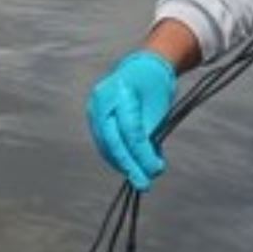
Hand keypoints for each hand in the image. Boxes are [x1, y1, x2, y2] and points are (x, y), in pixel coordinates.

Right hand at [85, 51, 174, 190]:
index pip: (131, 131)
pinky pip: (104, 142)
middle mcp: (102, 99)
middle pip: (114, 141)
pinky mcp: (93, 118)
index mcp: (122, 91)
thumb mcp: (159, 110)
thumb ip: (151, 137)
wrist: (142, 67)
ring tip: (141, 177)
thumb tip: (150, 169)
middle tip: (145, 184)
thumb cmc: (155, 88)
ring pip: (106, 145)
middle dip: (130, 166)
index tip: (155, 171)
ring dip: (123, 164)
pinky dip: (117, 156)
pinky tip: (132, 165)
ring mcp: (94, 108)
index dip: (142, 155)